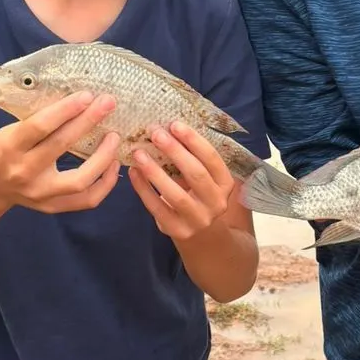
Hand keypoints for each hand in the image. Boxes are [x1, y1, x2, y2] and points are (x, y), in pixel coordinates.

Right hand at [0, 91, 121, 213]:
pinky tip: (113, 164)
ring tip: (114, 138)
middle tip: (108, 103)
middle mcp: (24, 172)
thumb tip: (79, 102)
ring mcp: (39, 194)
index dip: (66, 110)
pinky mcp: (51, 208)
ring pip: (79, 180)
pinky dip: (105, 184)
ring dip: (103, 157)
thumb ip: (41, 122)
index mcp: (11, 147)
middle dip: (88, 121)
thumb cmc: (2, 151)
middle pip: (62, 145)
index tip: (88, 95)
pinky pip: (86, 200)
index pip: (41, 126)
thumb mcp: (11, 131)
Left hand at [128, 121, 235, 242]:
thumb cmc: (199, 195)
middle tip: (155, 134)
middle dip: (175, 151)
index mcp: (225, 183)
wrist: (202, 235)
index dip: (194, 140)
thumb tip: (166, 129)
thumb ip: (193, 158)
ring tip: (139, 153)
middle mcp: (217, 203)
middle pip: (196, 174)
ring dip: (155, 172)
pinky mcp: (178, 231)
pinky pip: (158, 208)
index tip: (174, 124)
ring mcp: (198, 220)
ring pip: (176, 194)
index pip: (212, 158)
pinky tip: (134, 172)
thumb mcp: (205, 178)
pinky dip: (144, 189)